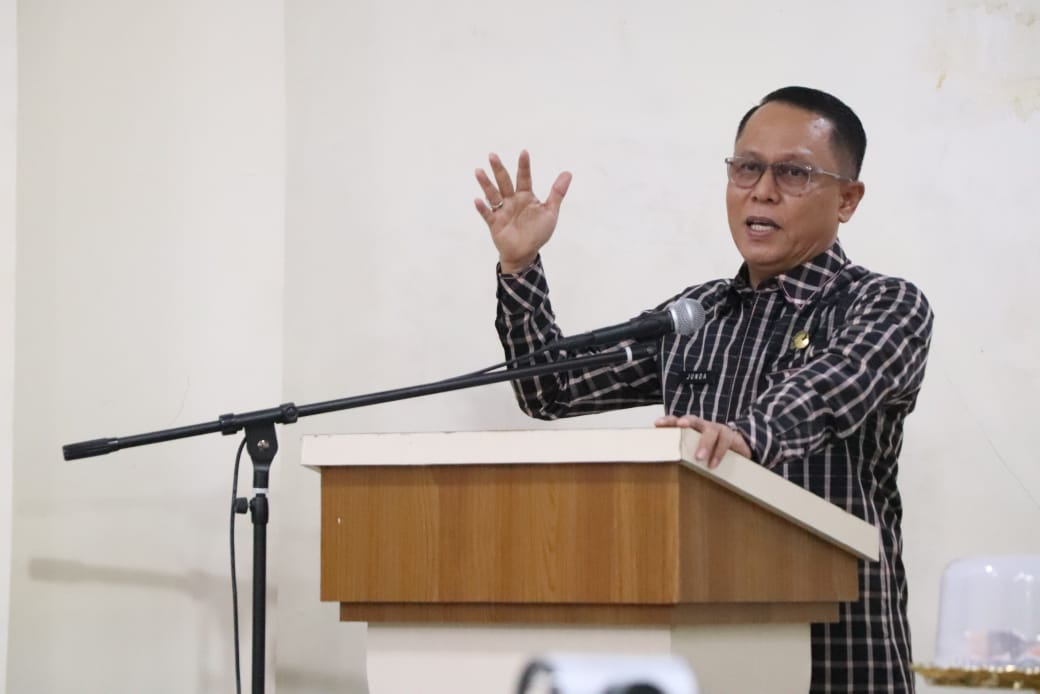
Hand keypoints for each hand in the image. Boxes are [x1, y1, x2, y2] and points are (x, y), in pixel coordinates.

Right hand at [474, 150, 571, 273]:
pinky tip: (478, 200)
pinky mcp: (495, 223)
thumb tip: (568, 173)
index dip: (524, 166)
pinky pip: (488, 214)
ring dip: (486, 184)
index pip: (524, 178)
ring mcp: (502, 211)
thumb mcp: (550, 212)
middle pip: (505, 182)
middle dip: (499, 169)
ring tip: (479, 171)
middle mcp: (512, 200)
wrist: (525, 253)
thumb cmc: (538, 232)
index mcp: (525, 196)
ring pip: (493, 194)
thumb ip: (557, 193)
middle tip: (492, 155)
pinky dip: (483, 208)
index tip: (524, 152)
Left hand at [654, 415, 752, 468]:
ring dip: (705, 443)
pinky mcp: (731, 437)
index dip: (668, 421)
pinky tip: (713, 464)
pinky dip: (719, 453)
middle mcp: (704, 426)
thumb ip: (683, 455)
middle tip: (681, 426)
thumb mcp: (695, 452)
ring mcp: (718, 430)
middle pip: (694, 419)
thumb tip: (664, 470)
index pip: (677, 421)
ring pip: (711, 430)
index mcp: (692, 429)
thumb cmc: (712, 452)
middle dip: (687, 421)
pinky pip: (725, 441)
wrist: (740, 451)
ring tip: (698, 457)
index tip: (658, 424)